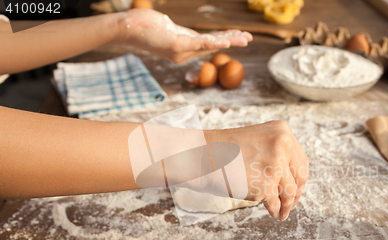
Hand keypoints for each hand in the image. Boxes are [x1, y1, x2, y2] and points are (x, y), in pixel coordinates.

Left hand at [118, 9, 252, 63]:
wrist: (125, 28)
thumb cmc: (141, 26)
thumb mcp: (162, 27)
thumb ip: (172, 30)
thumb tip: (171, 26)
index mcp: (182, 48)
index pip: (207, 43)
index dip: (225, 39)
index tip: (239, 35)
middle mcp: (184, 53)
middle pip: (213, 45)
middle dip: (233, 41)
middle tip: (249, 38)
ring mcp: (181, 51)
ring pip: (210, 45)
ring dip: (230, 41)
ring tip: (245, 39)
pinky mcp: (178, 45)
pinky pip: (201, 44)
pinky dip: (215, 43)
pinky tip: (227, 42)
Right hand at [206, 121, 308, 220]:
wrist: (199, 154)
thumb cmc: (223, 150)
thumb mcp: (257, 142)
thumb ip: (276, 154)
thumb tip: (293, 183)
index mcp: (282, 132)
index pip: (301, 161)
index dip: (299, 179)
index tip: (296, 189)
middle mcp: (283, 145)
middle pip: (300, 177)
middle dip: (296, 194)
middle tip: (291, 205)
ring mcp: (275, 165)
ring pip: (290, 192)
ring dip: (287, 205)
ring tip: (282, 213)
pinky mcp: (265, 184)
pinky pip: (275, 202)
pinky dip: (275, 210)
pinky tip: (272, 212)